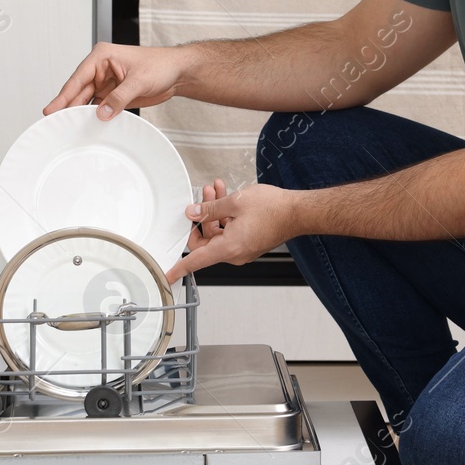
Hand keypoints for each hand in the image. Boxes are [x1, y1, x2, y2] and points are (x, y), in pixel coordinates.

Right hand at [44, 42, 187, 119]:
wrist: (178, 73)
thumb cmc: (161, 65)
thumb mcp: (139, 80)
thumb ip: (120, 97)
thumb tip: (102, 112)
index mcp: (102, 56)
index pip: (78, 78)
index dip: (64, 95)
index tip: (51, 108)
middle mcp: (101, 69)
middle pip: (78, 91)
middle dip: (68, 106)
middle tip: (55, 123)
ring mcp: (106, 83)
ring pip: (86, 101)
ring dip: (79, 113)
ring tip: (67, 127)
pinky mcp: (113, 94)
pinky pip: (98, 107)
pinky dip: (93, 116)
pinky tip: (86, 125)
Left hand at [164, 182, 302, 282]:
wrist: (298, 212)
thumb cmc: (274, 209)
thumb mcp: (235, 202)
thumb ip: (209, 209)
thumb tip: (193, 213)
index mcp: (228, 248)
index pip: (196, 261)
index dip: (178, 268)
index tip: (166, 275)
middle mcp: (235, 253)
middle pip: (205, 241)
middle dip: (201, 216)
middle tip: (202, 195)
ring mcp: (243, 249)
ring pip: (217, 233)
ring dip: (213, 211)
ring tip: (214, 189)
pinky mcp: (249, 243)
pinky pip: (229, 232)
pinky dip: (225, 216)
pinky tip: (226, 197)